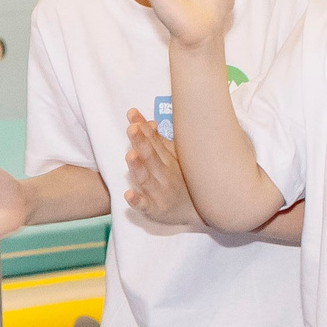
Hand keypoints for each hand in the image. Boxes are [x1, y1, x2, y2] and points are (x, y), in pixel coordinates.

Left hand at [122, 109, 203, 227]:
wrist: (198, 212)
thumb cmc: (183, 181)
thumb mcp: (176, 158)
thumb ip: (159, 141)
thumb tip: (148, 122)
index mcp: (168, 159)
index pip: (153, 140)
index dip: (143, 128)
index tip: (132, 114)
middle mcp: (164, 174)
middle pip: (150, 156)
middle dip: (141, 142)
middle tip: (132, 129)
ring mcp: (159, 192)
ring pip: (146, 178)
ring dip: (138, 167)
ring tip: (130, 155)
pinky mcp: (155, 209)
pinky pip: (145, 205)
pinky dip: (137, 201)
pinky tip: (128, 195)